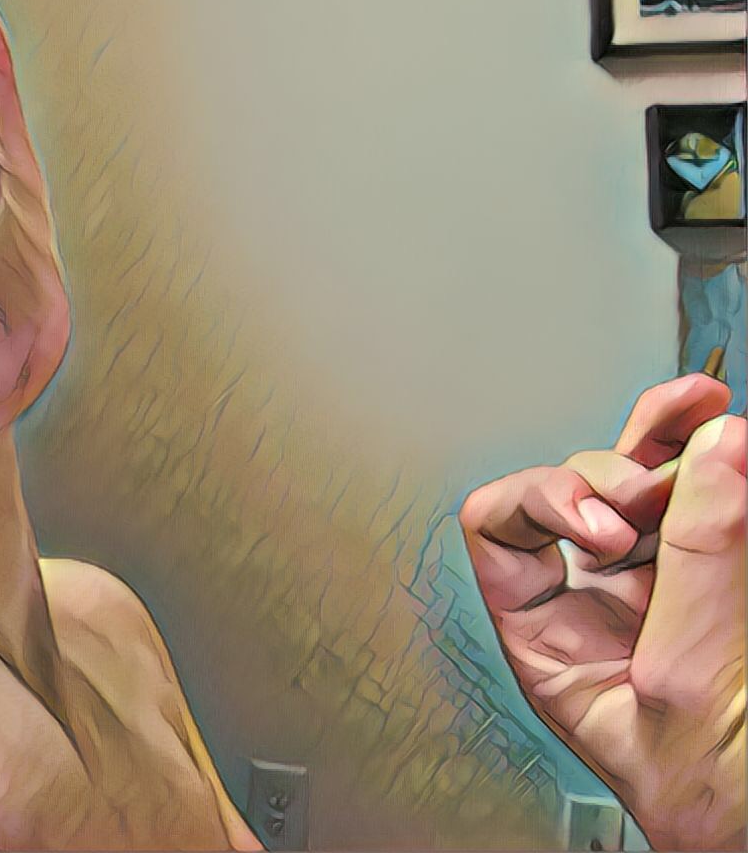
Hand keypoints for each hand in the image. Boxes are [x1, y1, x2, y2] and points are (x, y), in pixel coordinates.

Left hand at [460, 375, 744, 850]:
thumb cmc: (711, 805)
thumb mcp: (681, 686)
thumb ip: (694, 569)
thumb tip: (714, 459)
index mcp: (546, 633)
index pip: (498, 528)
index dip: (541, 503)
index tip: (602, 527)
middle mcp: (597, 596)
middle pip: (578, 489)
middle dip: (618, 477)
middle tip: (666, 498)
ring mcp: (663, 577)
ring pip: (644, 474)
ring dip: (669, 435)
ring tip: (709, 417)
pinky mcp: (721, 568)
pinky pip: (703, 487)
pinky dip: (702, 441)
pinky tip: (714, 415)